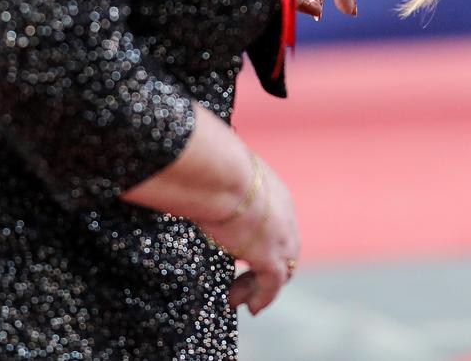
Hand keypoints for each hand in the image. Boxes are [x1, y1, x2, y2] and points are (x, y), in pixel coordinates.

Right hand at [120, 109, 300, 313]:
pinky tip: (249, 308)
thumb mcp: (218, 170)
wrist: (221, 173)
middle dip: (267, 265)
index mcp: (274, 192)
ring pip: (282, 272)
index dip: (263, 237)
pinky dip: (262, 298)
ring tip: (238, 298)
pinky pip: (271, 286)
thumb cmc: (212, 165)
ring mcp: (281, 238)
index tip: (245, 249)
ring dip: (259, 285)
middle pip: (286, 249)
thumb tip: (184, 162)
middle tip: (246, 279)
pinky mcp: (270, 258)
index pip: (278, 221)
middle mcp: (285, 216)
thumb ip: (208, 174)